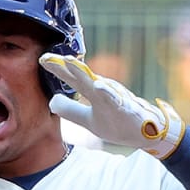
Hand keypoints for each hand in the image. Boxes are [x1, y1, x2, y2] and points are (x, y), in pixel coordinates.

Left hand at [40, 53, 184, 157]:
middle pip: (81, 76)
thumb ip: (71, 110)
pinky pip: (117, 100)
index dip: (58, 69)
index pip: (72, 79)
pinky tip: (99, 86)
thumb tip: (52, 100)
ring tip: (70, 61)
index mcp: (93, 93)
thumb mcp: (89, 120)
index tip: (42, 58)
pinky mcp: (127, 109)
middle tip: (50, 55)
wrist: (146, 134)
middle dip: (66, 65)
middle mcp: (103, 91)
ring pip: (97, 83)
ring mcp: (115, 99)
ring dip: (84, 72)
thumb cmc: (117, 123)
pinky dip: (108, 93)